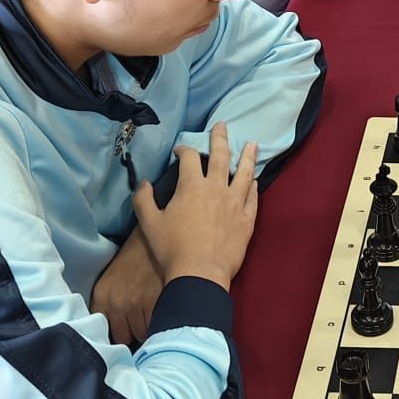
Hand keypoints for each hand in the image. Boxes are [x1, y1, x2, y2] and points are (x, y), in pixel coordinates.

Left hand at [90, 231, 162, 347]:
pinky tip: (165, 309)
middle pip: (124, 337)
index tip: (126, 331)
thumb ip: (111, 304)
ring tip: (156, 312)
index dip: (117, 333)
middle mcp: (116, 303)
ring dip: (150, 327)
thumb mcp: (115, 276)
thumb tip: (118, 332)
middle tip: (144, 319)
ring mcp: (136, 303)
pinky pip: (158, 326)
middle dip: (134, 331)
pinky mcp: (156, 301)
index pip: (104, 332)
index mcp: (102, 296)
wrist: (160, 232)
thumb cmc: (139, 254)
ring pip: (143, 333)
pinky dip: (163, 321)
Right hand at [131, 122, 259, 289]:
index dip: (184, 150)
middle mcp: (216, 188)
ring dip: (247, 156)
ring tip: (252, 144)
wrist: (200, 273)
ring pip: (244, 173)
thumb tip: (143, 183)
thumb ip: (144, 200)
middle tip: (222, 125)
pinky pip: (253, 197)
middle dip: (220, 138)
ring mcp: (235, 202)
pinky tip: (254, 180)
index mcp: (192, 186)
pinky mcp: (247, 219)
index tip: (181, 151)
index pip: (190, 158)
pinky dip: (253, 186)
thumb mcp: (149, 224)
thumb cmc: (172, 249)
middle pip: (221, 156)